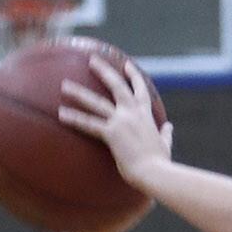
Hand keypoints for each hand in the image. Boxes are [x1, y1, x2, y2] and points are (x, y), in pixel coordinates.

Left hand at [58, 56, 171, 191]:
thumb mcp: (165, 144)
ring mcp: (121, 121)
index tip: (127, 66)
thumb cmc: (160, 163)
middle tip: (92, 59)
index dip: (133, 77)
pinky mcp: (111, 133)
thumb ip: (166, 134)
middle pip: (116, 86)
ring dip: (79, 93)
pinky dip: (74, 118)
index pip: (140, 91)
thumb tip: (169, 127)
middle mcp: (133, 113)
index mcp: (146, 115)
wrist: (155, 172)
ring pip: (96, 103)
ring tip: (64, 85)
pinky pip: (89, 124)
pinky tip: (61, 114)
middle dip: (104, 71)